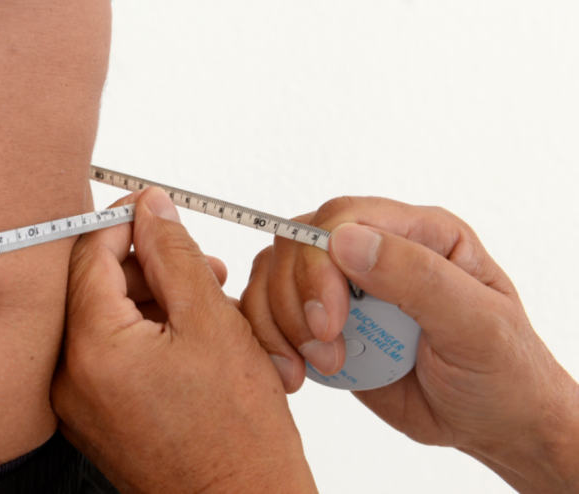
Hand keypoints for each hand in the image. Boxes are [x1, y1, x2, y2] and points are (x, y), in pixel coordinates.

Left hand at [51, 188, 317, 493]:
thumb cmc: (237, 431)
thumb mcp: (212, 322)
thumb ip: (175, 254)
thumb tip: (151, 207)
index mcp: (93, 349)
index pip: (90, 254)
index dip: (124, 220)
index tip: (155, 206)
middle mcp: (69, 378)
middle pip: (92, 285)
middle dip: (145, 262)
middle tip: (196, 262)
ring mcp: (78, 402)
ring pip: (103, 318)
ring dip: (149, 296)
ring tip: (203, 299)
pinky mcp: (94, 416)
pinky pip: (108, 353)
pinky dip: (143, 331)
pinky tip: (187, 332)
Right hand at [241, 197, 578, 492]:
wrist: (494, 423)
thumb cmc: (501, 371)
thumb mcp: (477, 324)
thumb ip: (416, 277)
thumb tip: (344, 241)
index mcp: (419, 232)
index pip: (343, 218)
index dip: (320, 263)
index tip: (330, 322)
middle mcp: (375, 250)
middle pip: (296, 244)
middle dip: (297, 300)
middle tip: (327, 353)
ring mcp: (344, 288)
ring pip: (273, 276)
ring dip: (280, 324)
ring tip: (318, 368)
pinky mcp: (323, 324)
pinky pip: (270, 314)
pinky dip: (268, 343)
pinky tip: (293, 375)